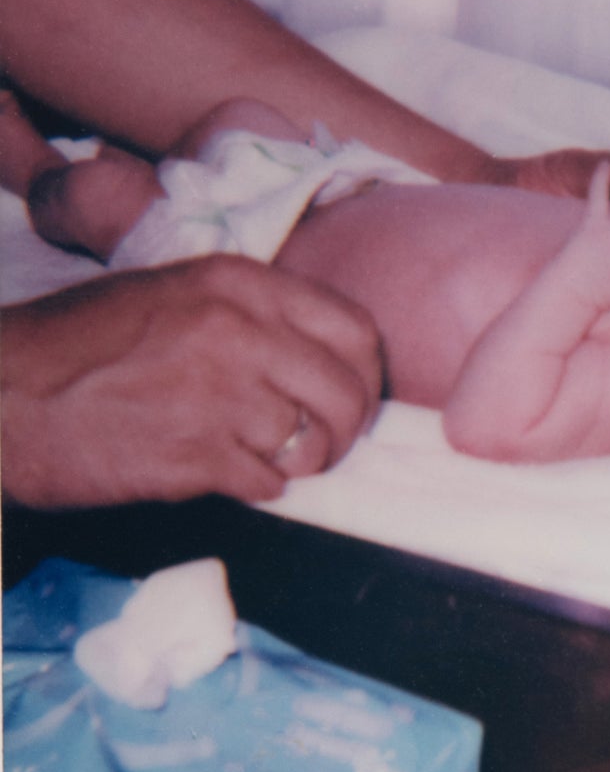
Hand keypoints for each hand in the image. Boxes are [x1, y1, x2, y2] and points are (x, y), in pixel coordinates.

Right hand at [1, 255, 383, 507]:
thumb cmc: (81, 345)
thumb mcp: (175, 294)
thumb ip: (253, 315)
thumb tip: (323, 358)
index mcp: (238, 284)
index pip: (356, 331)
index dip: (366, 373)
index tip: (353, 395)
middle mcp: (239, 332)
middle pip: (348, 395)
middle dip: (345, 430)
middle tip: (321, 445)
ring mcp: (220, 394)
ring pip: (312, 444)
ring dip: (296, 462)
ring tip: (257, 456)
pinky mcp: (195, 456)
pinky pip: (268, 483)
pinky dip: (256, 487)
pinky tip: (220, 473)